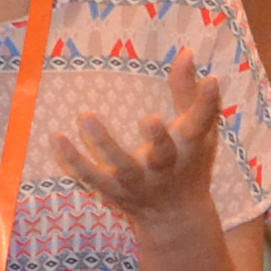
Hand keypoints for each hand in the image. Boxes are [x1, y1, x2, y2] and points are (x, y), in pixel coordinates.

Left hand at [54, 58, 224, 232]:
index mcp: (190, 149)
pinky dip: (74, 160)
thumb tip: (185, 52)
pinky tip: (57, 138)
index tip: (212, 80)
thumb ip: (188, 93)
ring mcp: (139, 183)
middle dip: (158, 140)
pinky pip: (92, 177)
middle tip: (151, 120)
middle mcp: (166, 169)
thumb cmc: (188, 163)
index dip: (207, 103)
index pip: (202, 124)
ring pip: (122, 168)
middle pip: (164, 155)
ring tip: (87, 116)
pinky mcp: (115, 192)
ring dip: (104, 144)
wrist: (176, 217)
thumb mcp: (197, 131)